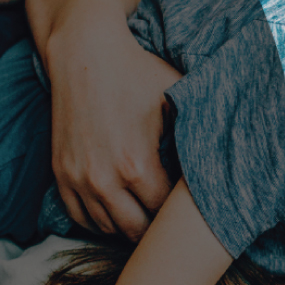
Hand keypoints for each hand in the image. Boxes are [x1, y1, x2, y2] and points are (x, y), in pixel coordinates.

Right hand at [45, 22, 179, 239]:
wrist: (84, 52)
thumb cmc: (138, 72)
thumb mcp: (179, 99)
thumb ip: (199, 135)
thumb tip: (224, 164)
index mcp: (137, 166)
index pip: (164, 215)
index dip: (178, 212)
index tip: (187, 204)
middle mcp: (103, 180)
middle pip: (136, 231)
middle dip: (156, 227)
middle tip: (170, 218)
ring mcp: (78, 179)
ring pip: (106, 228)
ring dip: (127, 227)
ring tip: (147, 215)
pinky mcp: (61, 174)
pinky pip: (79, 218)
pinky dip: (99, 220)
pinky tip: (117, 211)